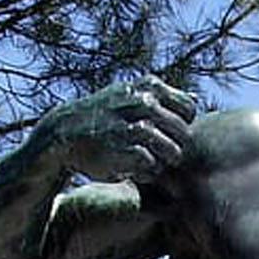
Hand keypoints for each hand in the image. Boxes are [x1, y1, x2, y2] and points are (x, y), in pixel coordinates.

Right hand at [64, 76, 198, 184]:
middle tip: (159, 155)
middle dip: (175, 147)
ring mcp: (132, 125)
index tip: (165, 134)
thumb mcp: (129, 95)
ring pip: (172, 151)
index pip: (189, 109)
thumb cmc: (104, 116)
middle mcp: (142, 102)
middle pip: (183, 133)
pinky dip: (148, 172)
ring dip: (164, 162)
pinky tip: (135, 170)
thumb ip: (162, 98)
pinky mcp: (122, 149)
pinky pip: (152, 167)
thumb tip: (195, 101)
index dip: (181, 125)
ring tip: (150, 163)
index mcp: (148, 86)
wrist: (63, 131)